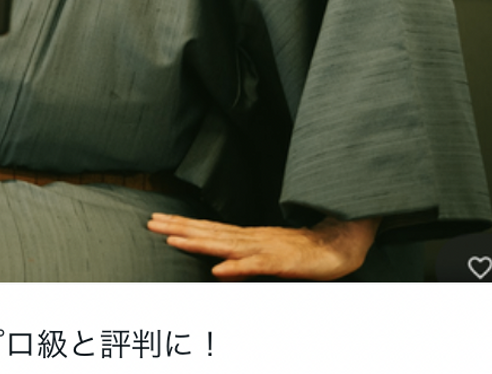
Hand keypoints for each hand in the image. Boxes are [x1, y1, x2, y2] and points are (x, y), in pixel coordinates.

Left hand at [146, 212, 379, 280]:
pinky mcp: (281, 263)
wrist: (341, 244)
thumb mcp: (269, 254)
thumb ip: (245, 258)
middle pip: (209, 232)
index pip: (208, 228)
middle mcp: (251, 238)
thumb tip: (220, 265)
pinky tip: (218, 271)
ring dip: (198, 242)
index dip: (182, 224)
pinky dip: (236, 268)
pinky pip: (255, 267)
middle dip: (179, 228)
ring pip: (226, 245)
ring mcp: (265, 248)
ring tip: (172, 240)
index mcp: (247, 236)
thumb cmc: (304, 251)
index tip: (156, 219)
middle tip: (150, 223)